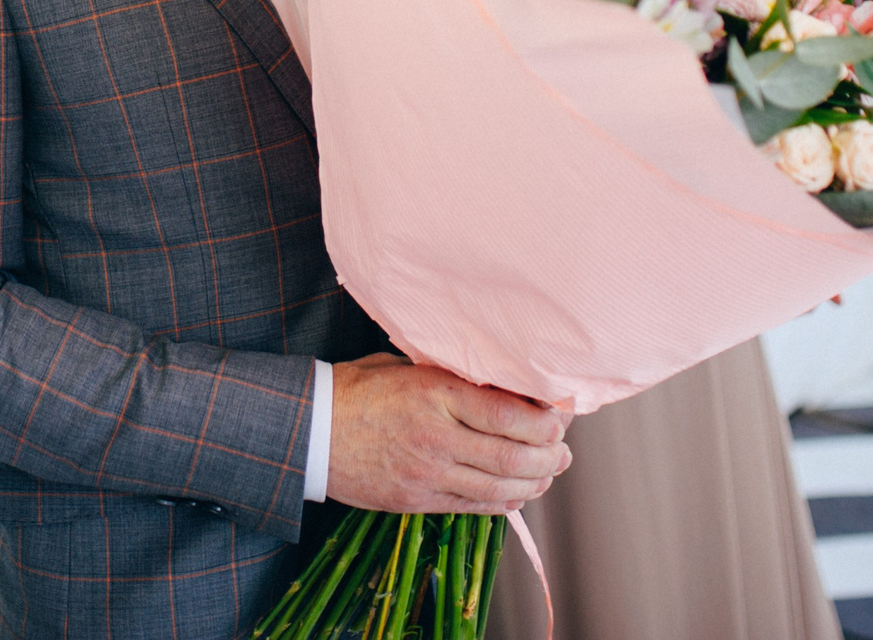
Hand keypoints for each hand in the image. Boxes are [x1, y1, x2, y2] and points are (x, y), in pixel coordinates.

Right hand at [324, 354, 570, 514]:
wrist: (309, 432)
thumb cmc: (358, 390)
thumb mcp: (406, 366)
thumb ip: (451, 376)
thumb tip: (503, 383)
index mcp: (434, 393)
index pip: (508, 413)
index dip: (545, 421)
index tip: (559, 418)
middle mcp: (436, 436)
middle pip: (513, 455)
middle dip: (550, 457)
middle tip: (563, 452)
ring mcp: (427, 473)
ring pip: (499, 487)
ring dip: (534, 483)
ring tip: (547, 474)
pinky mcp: (417, 500)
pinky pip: (473, 506)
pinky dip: (504, 502)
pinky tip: (518, 494)